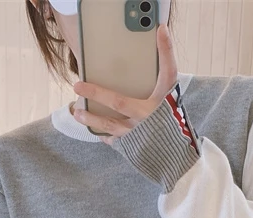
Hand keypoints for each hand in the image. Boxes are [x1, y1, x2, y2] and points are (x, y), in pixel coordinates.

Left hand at [72, 23, 177, 144]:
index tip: (157, 32)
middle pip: (118, 104)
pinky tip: (93, 128)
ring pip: (110, 125)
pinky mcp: (132, 148)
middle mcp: (147, 119)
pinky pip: (113, 140)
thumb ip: (166, 64)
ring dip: (91, 118)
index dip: (160, 55)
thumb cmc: (172, 118)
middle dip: (96, 94)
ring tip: (77, 112)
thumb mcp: (171, 92)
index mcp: (158, 105)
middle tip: (77, 86)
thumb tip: (161, 31)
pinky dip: (103, 134)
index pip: (161, 76)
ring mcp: (137, 136)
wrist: (176, 151)